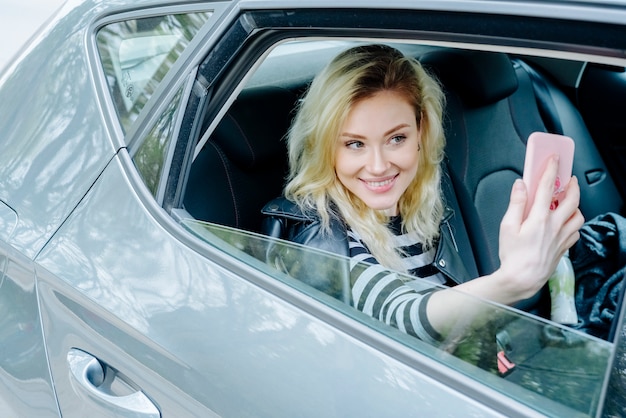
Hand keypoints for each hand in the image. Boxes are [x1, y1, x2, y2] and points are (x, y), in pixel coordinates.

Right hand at [496, 156, 583, 302]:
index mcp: (539, 218)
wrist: (522, 279)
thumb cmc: (513, 256)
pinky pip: (576, 232)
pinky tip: (566, 223)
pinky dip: (574, 223)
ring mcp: (562, 237)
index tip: (554, 159)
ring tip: (569, 200)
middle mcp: (555, 226)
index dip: (551, 170)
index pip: (547, 187)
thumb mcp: (507, 226)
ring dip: (576, 205)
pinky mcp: (563, 248)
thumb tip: (520, 185)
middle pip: (571, 199)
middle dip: (572, 185)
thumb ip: (516, 203)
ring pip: (578, 216)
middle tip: (568, 178)